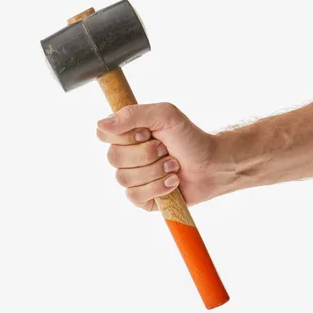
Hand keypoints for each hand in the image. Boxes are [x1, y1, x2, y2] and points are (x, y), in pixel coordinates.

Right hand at [97, 102, 223, 210]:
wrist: (212, 165)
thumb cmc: (188, 138)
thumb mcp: (164, 115)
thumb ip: (132, 114)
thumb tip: (100, 124)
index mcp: (126, 134)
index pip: (103, 134)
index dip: (125, 136)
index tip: (147, 132)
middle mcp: (125, 155)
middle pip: (114, 158)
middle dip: (146, 154)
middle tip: (166, 150)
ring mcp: (131, 178)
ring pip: (125, 178)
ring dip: (155, 171)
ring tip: (173, 166)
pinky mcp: (140, 198)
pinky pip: (135, 195)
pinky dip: (158, 188)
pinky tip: (172, 182)